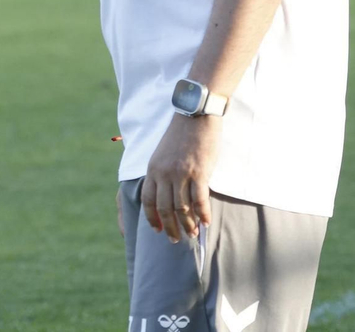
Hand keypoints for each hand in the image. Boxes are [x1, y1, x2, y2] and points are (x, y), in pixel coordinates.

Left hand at [141, 114, 220, 242]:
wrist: (195, 116)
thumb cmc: (181, 135)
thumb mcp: (162, 154)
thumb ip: (162, 173)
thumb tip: (166, 195)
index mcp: (153, 169)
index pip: (148, 200)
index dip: (152, 218)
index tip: (157, 230)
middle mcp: (164, 173)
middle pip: (165, 208)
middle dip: (170, 227)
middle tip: (176, 239)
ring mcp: (181, 173)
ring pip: (182, 208)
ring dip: (188, 224)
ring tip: (194, 233)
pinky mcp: (199, 172)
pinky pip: (199, 200)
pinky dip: (203, 214)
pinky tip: (207, 222)